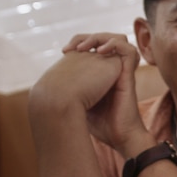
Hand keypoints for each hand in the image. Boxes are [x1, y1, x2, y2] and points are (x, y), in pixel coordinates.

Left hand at [30, 33, 149, 152]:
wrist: (120, 138)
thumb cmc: (102, 125)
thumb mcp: (79, 104)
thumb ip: (70, 91)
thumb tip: (48, 86)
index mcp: (102, 74)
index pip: (93, 47)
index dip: (79, 43)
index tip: (64, 51)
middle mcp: (113, 70)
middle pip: (104, 39)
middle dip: (87, 38)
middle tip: (72, 48)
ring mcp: (122, 72)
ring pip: (118, 39)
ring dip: (101, 38)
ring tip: (86, 47)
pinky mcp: (129, 75)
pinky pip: (129, 51)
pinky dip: (115, 45)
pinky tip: (101, 51)